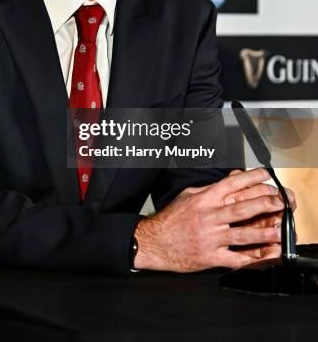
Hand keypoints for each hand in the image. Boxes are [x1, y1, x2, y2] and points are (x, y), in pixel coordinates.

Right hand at [134, 168, 289, 271]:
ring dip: (263, 232)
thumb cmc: (170, 219)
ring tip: (278, 230)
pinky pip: (234, 258)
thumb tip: (227, 181)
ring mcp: (210, 237)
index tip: (265, 175)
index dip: (251, 178)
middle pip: (241, 208)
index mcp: (204, 199)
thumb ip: (209, 189)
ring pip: (241, 233)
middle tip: (280, 202)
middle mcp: (208, 216)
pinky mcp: (210, 256)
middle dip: (264, 203)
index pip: (231, 184)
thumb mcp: (187, 196)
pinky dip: (251, 259)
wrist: (154, 242)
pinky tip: (263, 256)